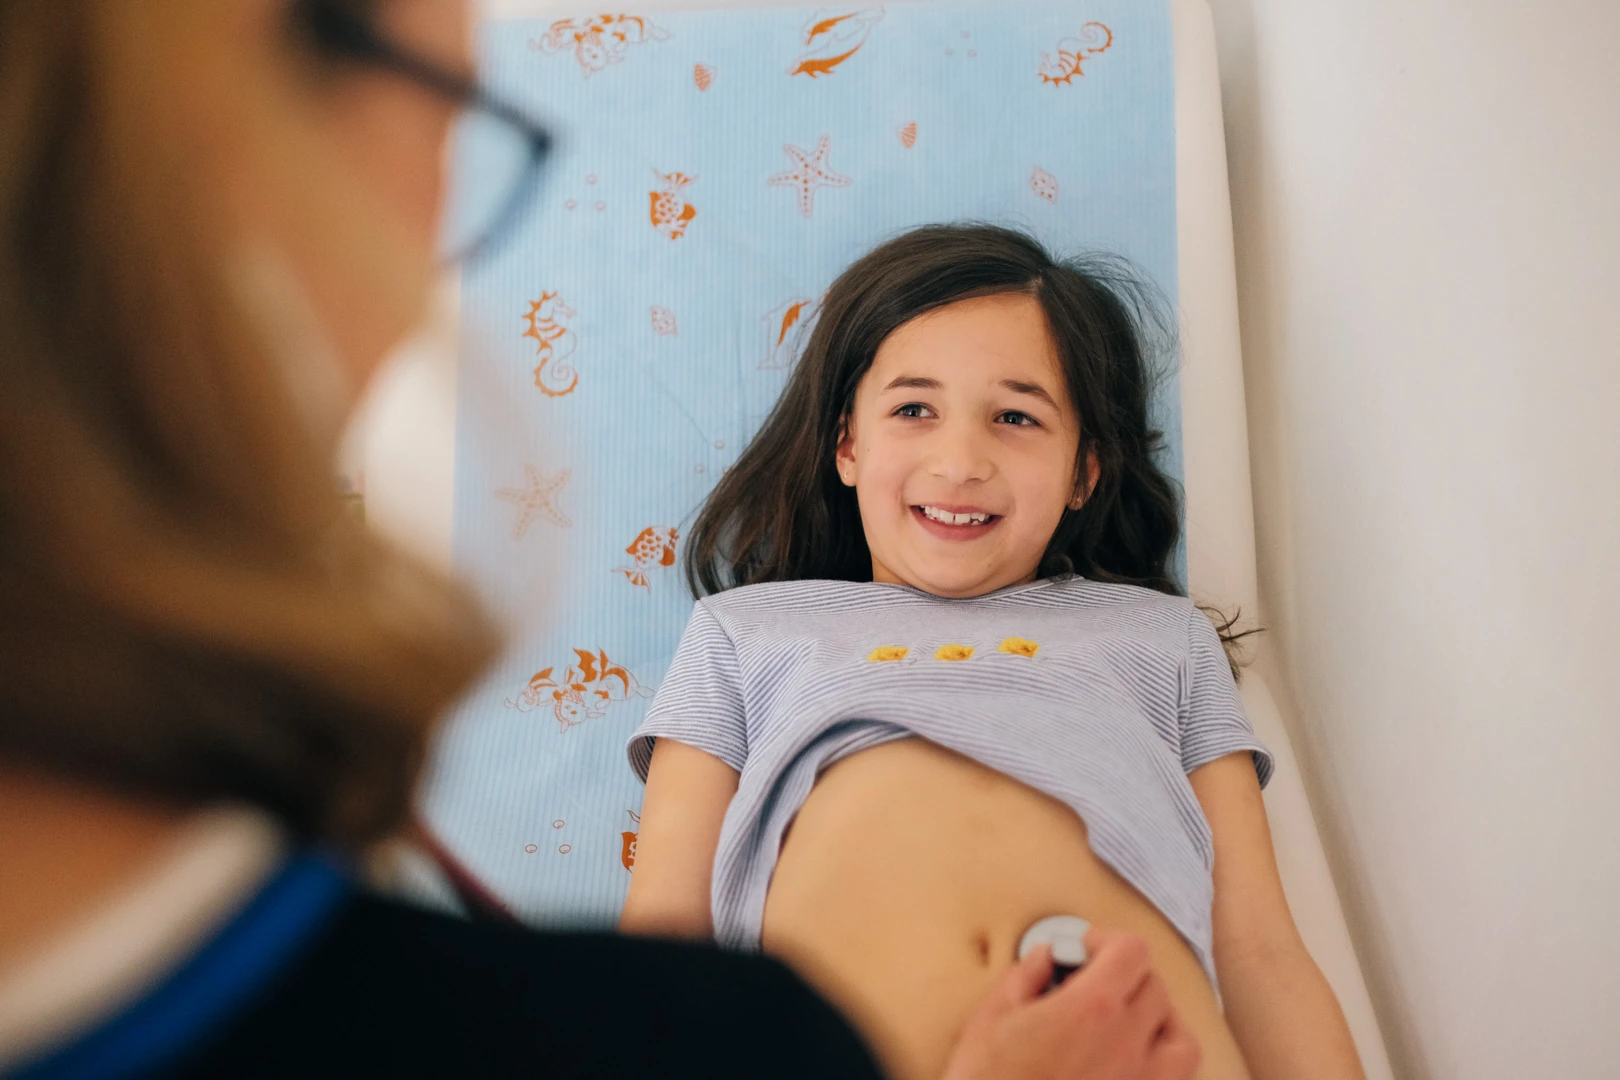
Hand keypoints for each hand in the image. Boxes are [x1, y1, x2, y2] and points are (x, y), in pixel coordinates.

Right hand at [940, 927, 1200, 1079]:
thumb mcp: (993, 1016)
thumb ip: (1026, 975)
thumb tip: (1046, 957)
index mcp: (1092, 1009)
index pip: (1132, 952)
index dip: (1107, 940)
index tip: (1084, 949)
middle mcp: (1125, 1046)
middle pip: (1156, 988)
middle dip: (1127, 975)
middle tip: (1094, 981)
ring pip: (1181, 1041)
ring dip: (1161, 1021)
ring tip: (1128, 1022)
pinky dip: (1163, 1064)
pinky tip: (1131, 1062)